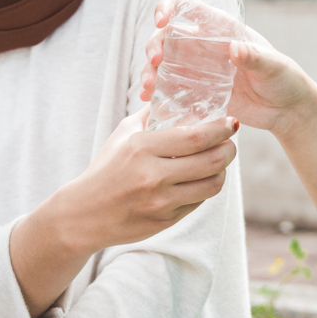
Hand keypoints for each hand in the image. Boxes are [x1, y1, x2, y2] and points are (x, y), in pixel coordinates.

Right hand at [11, 107, 238, 317]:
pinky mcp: (165, 221)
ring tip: (219, 162)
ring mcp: (161, 202)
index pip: (195, 137)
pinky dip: (205, 189)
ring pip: (211, 185)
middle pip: (211, 161)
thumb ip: (151, 115)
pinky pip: (198, 202)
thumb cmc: (106, 168)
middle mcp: (153, 176)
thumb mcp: (123, 134)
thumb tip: (179, 96)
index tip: (231, 123)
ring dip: (222, 172)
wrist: (85, 214)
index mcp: (142, 148)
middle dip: (229, 150)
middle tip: (231, 144)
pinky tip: (201, 179)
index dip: (220, 130)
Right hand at [140, 0, 314, 134]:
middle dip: (154, 45)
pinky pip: (171, 90)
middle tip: (154, 63)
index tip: (161, 20)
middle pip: (167, 37)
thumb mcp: (275, 66)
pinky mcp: (198, 93)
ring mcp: (198, 70)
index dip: (169, 7)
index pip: (188, 8)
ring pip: (163, 64)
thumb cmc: (285, 78)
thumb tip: (236, 48)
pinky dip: (157, 94)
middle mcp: (205, 46)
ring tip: (147, 88)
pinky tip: (149, 102)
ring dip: (150, 72)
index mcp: (222, 29)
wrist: (287, 109)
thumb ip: (256, 56)